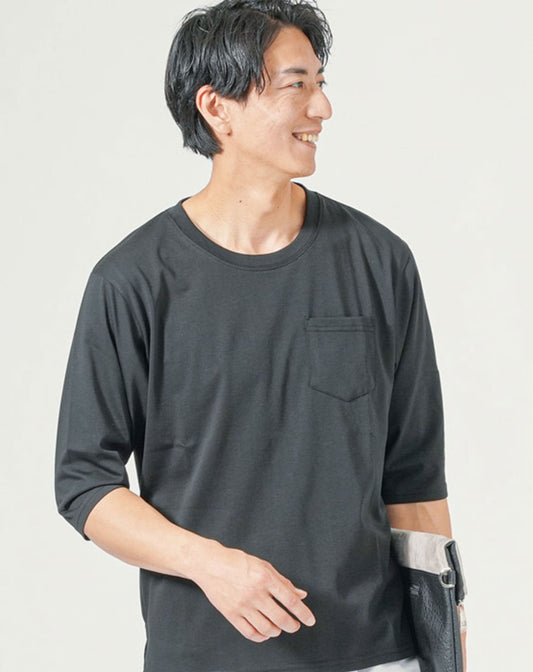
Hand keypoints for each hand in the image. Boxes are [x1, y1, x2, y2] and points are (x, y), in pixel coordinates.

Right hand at [190, 541, 315, 642]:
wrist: (210, 564)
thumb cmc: (237, 562)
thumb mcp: (263, 566)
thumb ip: (283, 582)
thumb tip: (301, 595)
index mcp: (265, 578)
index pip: (290, 600)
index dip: (303, 613)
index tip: (310, 620)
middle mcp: (255, 593)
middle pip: (281, 618)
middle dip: (292, 625)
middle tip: (295, 626)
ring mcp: (242, 605)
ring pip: (267, 628)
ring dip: (277, 630)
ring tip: (279, 627)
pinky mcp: (231, 614)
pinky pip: (250, 633)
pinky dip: (261, 636)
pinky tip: (266, 632)